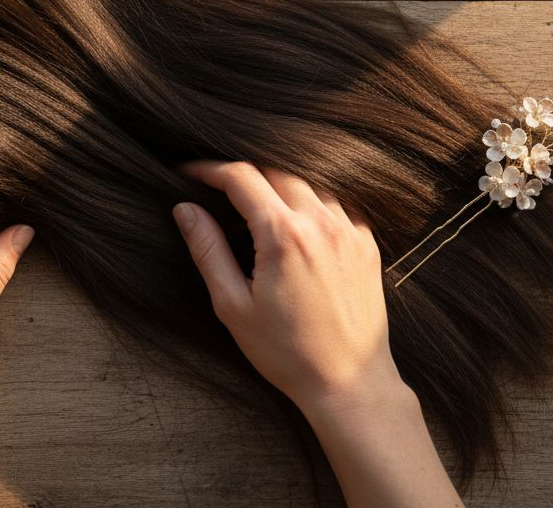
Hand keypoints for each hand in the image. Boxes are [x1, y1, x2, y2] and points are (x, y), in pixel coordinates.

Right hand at [172, 161, 400, 414]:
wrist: (348, 383)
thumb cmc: (286, 352)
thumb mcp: (233, 305)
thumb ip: (208, 250)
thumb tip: (185, 210)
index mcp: (283, 235)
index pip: (241, 177)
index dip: (210, 169)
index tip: (189, 172)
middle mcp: (320, 223)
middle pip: (276, 171)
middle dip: (244, 175)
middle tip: (219, 189)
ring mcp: (349, 231)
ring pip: (308, 184)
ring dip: (279, 187)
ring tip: (257, 208)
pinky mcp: (367, 245)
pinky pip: (336, 206)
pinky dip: (312, 205)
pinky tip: (297, 228)